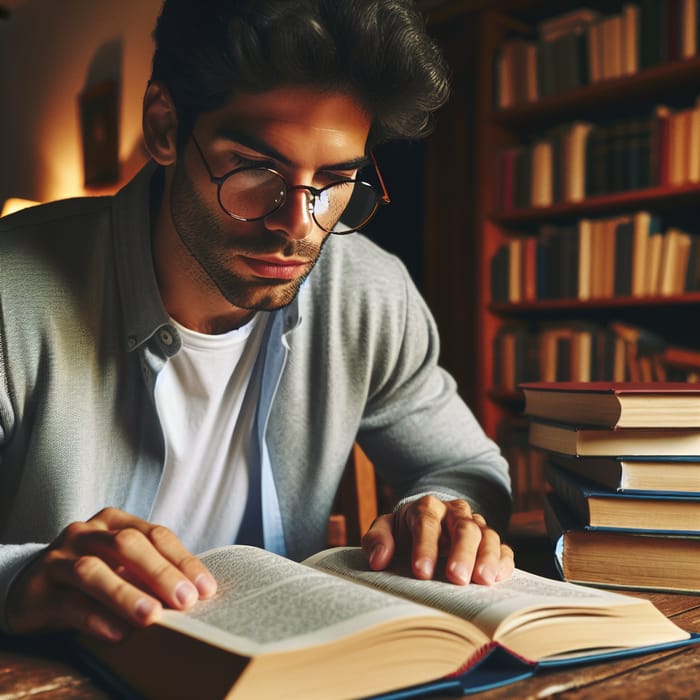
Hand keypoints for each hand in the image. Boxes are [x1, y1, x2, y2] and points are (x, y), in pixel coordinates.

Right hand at [6, 507, 216, 641]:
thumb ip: (150, 572)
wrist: (29, 587)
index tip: (205, 588)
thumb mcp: (121, 565)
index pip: (156, 534)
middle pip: (127, 545)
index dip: (183, 561)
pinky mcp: (37, 588)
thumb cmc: (89, 575)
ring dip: (126, 594)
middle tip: (185, 600)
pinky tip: (118, 633)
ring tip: (152, 616)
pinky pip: (70, 602)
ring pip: (94, 570)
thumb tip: (193, 594)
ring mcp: (59, 557)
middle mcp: (87, 532)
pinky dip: (96, 618)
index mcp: (115, 521)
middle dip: (160, 572)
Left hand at [361, 495, 513, 584]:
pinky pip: (503, 548)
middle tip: (457, 578)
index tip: (421, 572)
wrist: (427, 524)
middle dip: (461, 552)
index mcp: (426, 508)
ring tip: (483, 580)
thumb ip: (377, 540)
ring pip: (486, 535)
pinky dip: (503, 562)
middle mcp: (454, 513)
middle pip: (463, 527)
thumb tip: (379, 559)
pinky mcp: (490, 543)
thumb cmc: (404, 532)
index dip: (424, 546)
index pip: (427, 522)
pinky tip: (499, 578)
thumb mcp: (385, 530)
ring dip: (487, 557)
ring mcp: (475, 526)